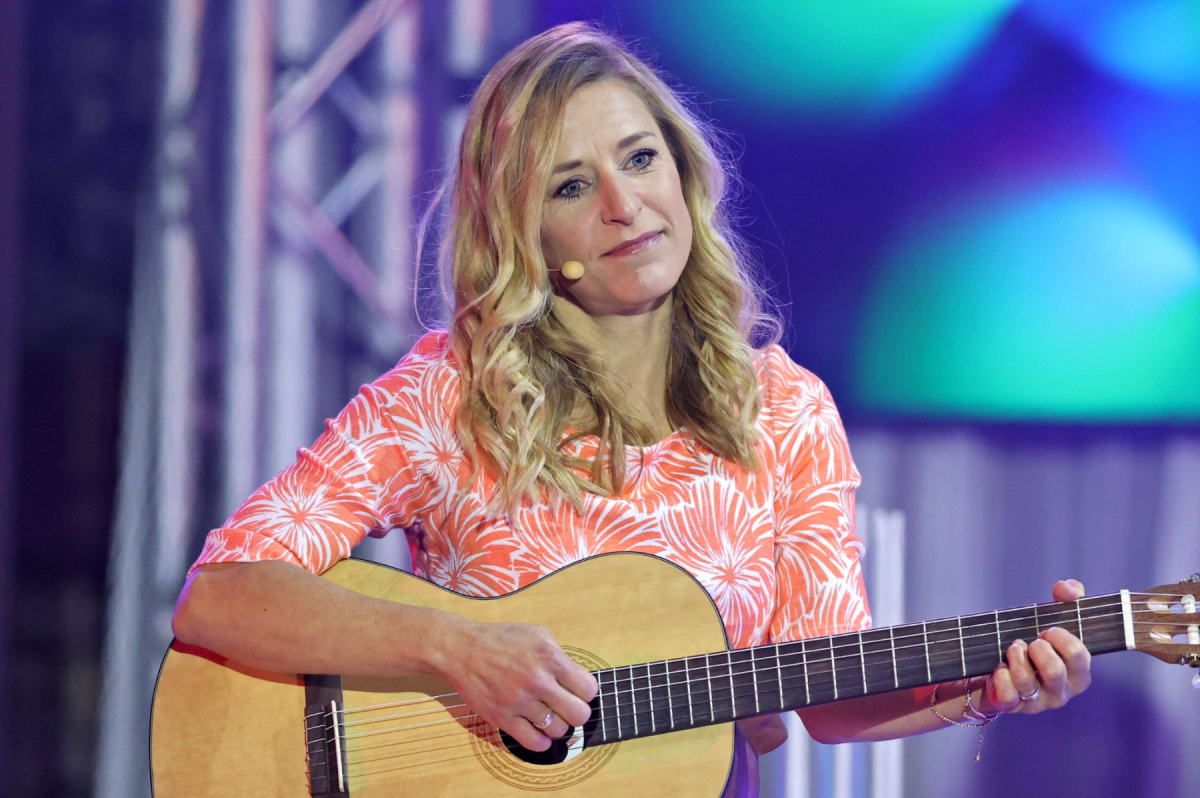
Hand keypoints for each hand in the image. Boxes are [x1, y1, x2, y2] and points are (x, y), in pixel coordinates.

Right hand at [434, 617, 596, 751]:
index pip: (589, 689)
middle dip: (577, 714)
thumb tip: (576, 678)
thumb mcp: (538, 634)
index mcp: (550, 658)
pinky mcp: (502, 718)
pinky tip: (538, 732)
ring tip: (549, 717)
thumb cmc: (501, 640)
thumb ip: (560, 655)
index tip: (576, 692)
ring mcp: (520, 701)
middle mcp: (538, 681)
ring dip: (557, 726)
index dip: (586, 693)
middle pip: (579, 715)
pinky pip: (534, 743)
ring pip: (558, 731)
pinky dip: (541, 742)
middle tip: (566, 709)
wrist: (461, 649)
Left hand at [983, 579, 1091, 714]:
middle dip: (1039, 649)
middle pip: (1054, 671)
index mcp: (1079, 674)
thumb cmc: (1039, 644)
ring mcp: (1038, 703)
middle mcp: (1062, 692)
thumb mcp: (1056, 620)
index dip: (1060, 637)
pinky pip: (1008, 696)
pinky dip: (1001, 677)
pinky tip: (1000, 667)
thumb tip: (1066, 588)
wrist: (1006, 669)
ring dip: (1016, 658)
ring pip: (1027, 682)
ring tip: (1013, 648)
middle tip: (1031, 641)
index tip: (1047, 630)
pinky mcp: (1015, 707)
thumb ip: (1069, 598)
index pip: (1078, 655)